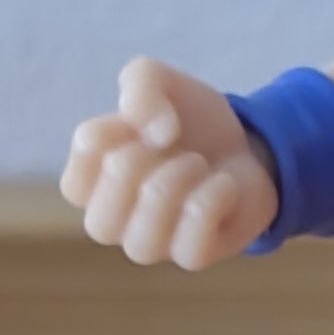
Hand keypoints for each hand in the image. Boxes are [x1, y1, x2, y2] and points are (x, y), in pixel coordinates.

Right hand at [62, 56, 276, 268]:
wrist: (246, 148)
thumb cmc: (186, 122)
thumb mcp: (157, 79)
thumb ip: (139, 84)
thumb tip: (154, 133)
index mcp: (87, 180)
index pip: (89, 145)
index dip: (126, 121)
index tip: (143, 123)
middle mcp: (108, 220)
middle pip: (115, 182)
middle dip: (151, 153)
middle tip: (172, 146)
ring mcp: (147, 243)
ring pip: (144, 231)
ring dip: (180, 179)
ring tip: (196, 164)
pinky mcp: (190, 255)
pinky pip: (191, 243)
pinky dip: (213, 198)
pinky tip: (222, 185)